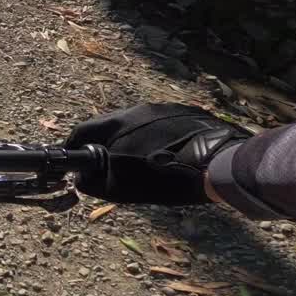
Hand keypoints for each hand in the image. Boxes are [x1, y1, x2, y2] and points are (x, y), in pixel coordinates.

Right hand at [65, 103, 248, 204]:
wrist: (219, 164)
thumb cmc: (165, 175)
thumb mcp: (122, 186)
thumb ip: (94, 180)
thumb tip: (80, 177)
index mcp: (119, 122)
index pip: (84, 131)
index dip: (75, 147)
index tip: (76, 162)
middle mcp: (140, 108)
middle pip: (112, 127)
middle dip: (106, 147)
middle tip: (111, 169)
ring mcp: (166, 109)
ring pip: (139, 127)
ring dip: (134, 143)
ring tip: (145, 166)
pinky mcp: (189, 115)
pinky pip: (164, 128)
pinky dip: (159, 141)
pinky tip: (170, 159)